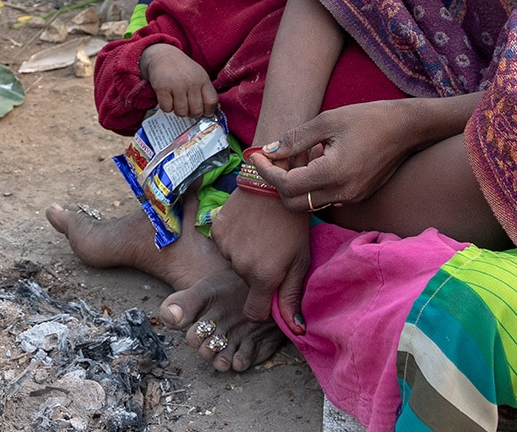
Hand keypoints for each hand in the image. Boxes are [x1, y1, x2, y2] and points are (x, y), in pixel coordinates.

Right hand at [139, 44, 218, 119]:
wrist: (164, 56)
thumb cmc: (183, 69)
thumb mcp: (199, 76)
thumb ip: (206, 92)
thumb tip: (216, 108)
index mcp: (203, 80)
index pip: (212, 102)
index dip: (208, 111)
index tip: (203, 111)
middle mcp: (191, 83)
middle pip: (196, 111)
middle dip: (192, 113)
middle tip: (187, 108)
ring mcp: (177, 86)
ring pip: (181, 112)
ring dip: (178, 111)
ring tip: (177, 103)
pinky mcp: (162, 88)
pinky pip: (167, 108)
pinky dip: (166, 107)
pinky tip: (167, 99)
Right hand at [210, 187, 311, 333]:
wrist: (274, 186)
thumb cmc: (293, 225)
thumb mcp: (300, 262)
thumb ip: (292, 298)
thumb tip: (296, 331)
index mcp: (263, 277)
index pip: (254, 312)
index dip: (263, 306)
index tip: (271, 292)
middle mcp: (240, 266)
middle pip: (246, 284)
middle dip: (257, 275)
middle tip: (271, 252)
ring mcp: (226, 248)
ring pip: (234, 264)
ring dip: (245, 256)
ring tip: (260, 236)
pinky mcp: (216, 231)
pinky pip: (224, 246)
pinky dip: (234, 240)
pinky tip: (247, 226)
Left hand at [253, 100, 420, 211]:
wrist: (406, 128)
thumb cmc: (367, 118)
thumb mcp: (326, 121)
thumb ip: (295, 139)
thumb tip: (268, 152)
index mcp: (333, 173)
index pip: (286, 186)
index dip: (266, 172)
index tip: (255, 157)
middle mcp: (342, 192)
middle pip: (294, 203)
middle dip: (277, 184)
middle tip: (271, 160)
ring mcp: (352, 196)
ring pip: (309, 204)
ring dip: (294, 187)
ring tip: (291, 159)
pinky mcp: (358, 195)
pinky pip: (325, 198)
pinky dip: (312, 186)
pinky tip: (313, 163)